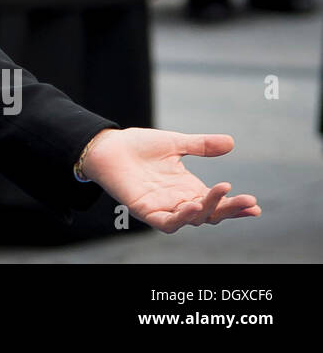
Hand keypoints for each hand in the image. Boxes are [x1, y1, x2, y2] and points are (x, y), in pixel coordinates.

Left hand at [79, 127, 260, 231]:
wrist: (108, 145)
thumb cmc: (139, 146)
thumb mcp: (175, 143)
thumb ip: (201, 145)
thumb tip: (231, 142)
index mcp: (188, 188)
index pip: (217, 203)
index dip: (235, 206)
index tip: (255, 205)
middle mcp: (178, 201)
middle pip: (210, 214)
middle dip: (230, 209)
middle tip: (249, 201)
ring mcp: (162, 207)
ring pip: (192, 219)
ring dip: (208, 210)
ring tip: (222, 195)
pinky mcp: (144, 210)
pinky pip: (165, 222)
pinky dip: (180, 218)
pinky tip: (192, 205)